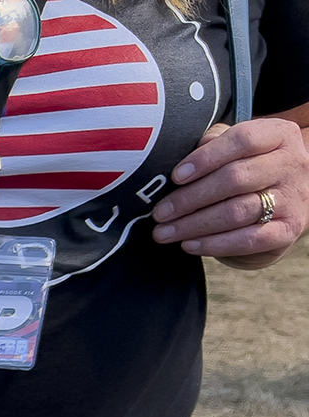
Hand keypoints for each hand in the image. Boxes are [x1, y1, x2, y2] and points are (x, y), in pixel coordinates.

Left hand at [153, 118, 307, 267]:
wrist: (284, 200)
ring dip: (194, 225)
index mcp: (279, 135)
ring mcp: (293, 198)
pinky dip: (214, 244)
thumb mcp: (235, 148)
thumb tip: (181, 164)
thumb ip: (213, 144)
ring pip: (237, 211)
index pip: (243, 140)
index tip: (176, 177)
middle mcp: (292, 164)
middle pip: (235, 179)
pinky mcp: (288, 229)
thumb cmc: (247, 169)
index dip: (206, 158)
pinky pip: (248, 240)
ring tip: (164, 232)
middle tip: (160, 213)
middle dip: (190, 198)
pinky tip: (188, 244)